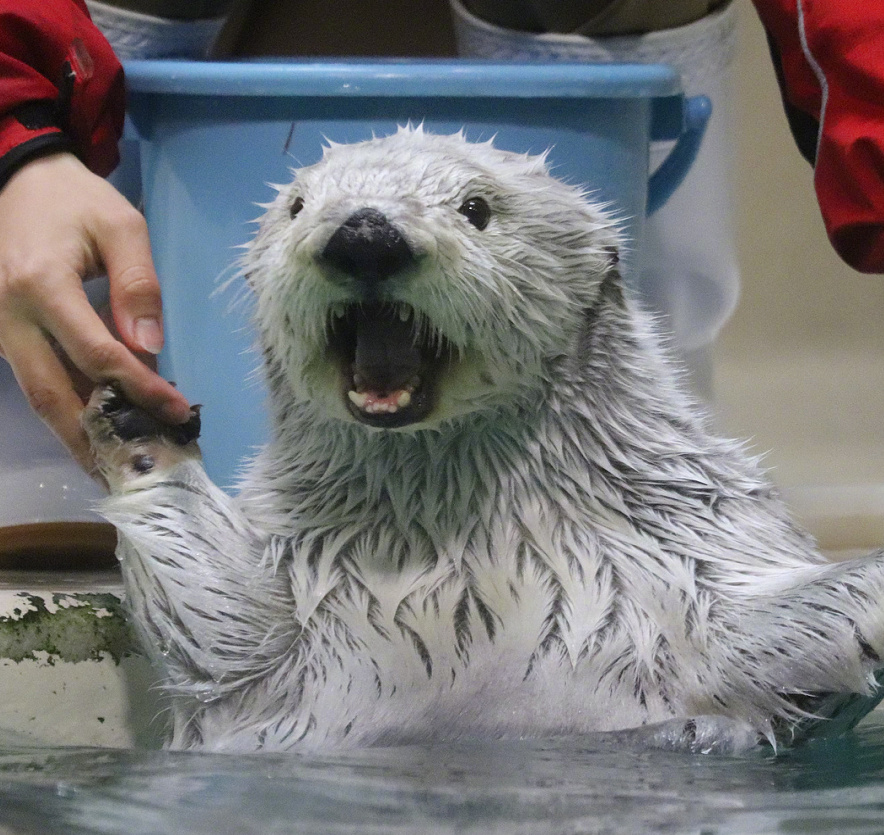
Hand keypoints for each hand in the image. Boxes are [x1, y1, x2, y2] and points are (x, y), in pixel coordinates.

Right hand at [0, 152, 191, 472]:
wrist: (17, 181)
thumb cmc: (75, 201)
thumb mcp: (120, 226)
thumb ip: (139, 285)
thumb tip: (150, 347)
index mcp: (42, 285)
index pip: (97, 356)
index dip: (141, 389)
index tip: (179, 411)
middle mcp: (9, 317)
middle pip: (54, 395)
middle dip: (99, 439)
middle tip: (140, 470)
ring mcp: (0, 330)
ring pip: (40, 397)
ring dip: (81, 436)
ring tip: (122, 465)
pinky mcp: (4, 337)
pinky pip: (37, 382)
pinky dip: (70, 411)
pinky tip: (101, 430)